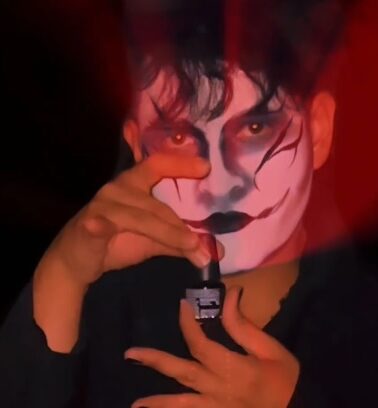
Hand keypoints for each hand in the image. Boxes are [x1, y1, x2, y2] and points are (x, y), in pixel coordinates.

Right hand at [40, 153, 221, 288]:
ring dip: (169, 234)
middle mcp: (119, 188)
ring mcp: (102, 205)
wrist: (76, 260)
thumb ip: (180, 241)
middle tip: (206, 249)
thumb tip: (214, 252)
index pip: (157, 165)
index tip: (206, 166)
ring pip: (142, 217)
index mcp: (134, 184)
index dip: (180, 164)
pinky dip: (102, 225)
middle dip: (183, 229)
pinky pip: (101, 224)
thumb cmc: (116, 241)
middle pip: (158, 206)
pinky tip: (100, 227)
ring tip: (193, 249)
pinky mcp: (88, 223)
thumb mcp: (153, 239)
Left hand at [125, 287, 299, 407]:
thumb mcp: (270, 348)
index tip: (181, 305)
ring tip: (136, 404)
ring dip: (158, 403)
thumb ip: (244, 325)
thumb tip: (229, 295)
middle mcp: (219, 390)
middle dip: (156, 362)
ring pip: (182, 405)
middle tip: (131, 354)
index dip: (187, 324)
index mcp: (233, 369)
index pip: (200, 344)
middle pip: (182, 374)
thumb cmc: (286, 377)